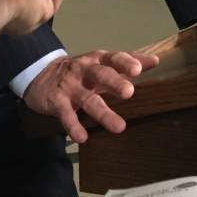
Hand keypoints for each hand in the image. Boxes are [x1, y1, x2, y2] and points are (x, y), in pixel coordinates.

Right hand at [23, 49, 159, 143]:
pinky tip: (82, 138)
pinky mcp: (57, 102)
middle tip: (129, 92)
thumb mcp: (102, 64)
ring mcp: (70, 87)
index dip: (126, 62)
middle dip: (115, 82)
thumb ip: (127, 63)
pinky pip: (66, 115)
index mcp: (98, 61)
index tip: (138, 69)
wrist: (41, 74)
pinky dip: (73, 126)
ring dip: (103, 113)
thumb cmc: (81, 71)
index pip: (114, 58)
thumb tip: (155, 60)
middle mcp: (85, 71)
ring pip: (88, 99)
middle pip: (101, 75)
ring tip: (119, 127)